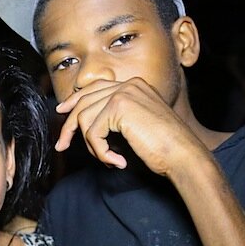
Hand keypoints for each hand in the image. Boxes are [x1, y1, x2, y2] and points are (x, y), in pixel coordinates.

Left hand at [54, 77, 204, 175]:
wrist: (183, 154)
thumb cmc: (165, 147)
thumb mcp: (137, 127)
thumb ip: (116, 118)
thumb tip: (87, 123)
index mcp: (134, 85)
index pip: (96, 88)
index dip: (75, 100)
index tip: (62, 113)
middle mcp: (128, 85)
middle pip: (84, 101)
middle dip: (69, 125)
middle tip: (62, 145)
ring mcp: (124, 93)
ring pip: (86, 119)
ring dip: (92, 146)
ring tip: (107, 159)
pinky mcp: (119, 107)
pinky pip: (93, 132)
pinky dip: (100, 152)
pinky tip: (116, 161)